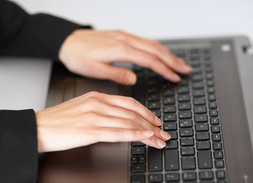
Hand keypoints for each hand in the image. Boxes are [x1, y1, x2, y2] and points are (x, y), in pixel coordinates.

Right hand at [35, 92, 169, 152]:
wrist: (37, 128)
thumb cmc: (58, 121)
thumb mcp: (82, 108)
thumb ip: (101, 110)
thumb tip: (119, 119)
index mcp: (97, 97)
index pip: (129, 103)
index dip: (147, 112)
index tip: (157, 121)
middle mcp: (98, 104)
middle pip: (133, 114)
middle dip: (153, 125)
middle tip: (164, 133)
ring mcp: (95, 117)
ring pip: (129, 123)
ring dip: (148, 133)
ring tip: (160, 140)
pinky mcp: (90, 131)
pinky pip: (118, 132)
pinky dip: (135, 135)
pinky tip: (146, 137)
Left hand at [58, 29, 191, 84]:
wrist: (66, 41)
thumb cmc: (78, 56)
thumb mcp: (94, 70)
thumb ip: (116, 74)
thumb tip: (134, 78)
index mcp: (120, 49)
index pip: (149, 60)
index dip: (165, 70)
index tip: (175, 77)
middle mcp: (125, 40)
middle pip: (156, 50)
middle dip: (173, 60)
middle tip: (186, 70)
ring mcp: (124, 36)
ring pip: (152, 44)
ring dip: (168, 53)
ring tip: (179, 63)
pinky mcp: (122, 35)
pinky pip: (145, 41)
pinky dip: (157, 48)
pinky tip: (162, 54)